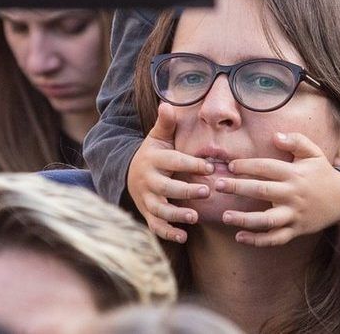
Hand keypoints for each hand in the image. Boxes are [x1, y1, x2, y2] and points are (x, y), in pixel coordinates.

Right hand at [127, 103, 212, 243]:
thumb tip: (167, 103)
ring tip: (194, 216)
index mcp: (154, 159)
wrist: (130, 174)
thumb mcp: (158, 137)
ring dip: (177, 214)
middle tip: (207, 191)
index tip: (209, 167)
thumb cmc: (154, 154)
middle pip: (166, 187)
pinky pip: (156, 226)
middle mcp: (148, 180)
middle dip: (186, 190)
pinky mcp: (147, 214)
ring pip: (160, 209)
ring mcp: (146, 199)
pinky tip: (183, 236)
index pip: (174, 161)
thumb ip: (166, 123)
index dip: (191, 164)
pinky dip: (168, 233)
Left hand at [214, 132, 339, 246]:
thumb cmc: (322, 173)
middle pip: (263, 191)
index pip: (267, 168)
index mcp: (294, 174)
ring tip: (225, 216)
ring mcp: (294, 214)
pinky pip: (275, 238)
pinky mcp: (295, 230)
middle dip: (239, 187)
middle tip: (219, 185)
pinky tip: (240, 237)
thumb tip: (275, 136)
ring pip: (267, 220)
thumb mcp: (314, 153)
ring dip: (245, 219)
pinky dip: (258, 240)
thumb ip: (296, 141)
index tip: (231, 166)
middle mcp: (293, 194)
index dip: (248, 166)